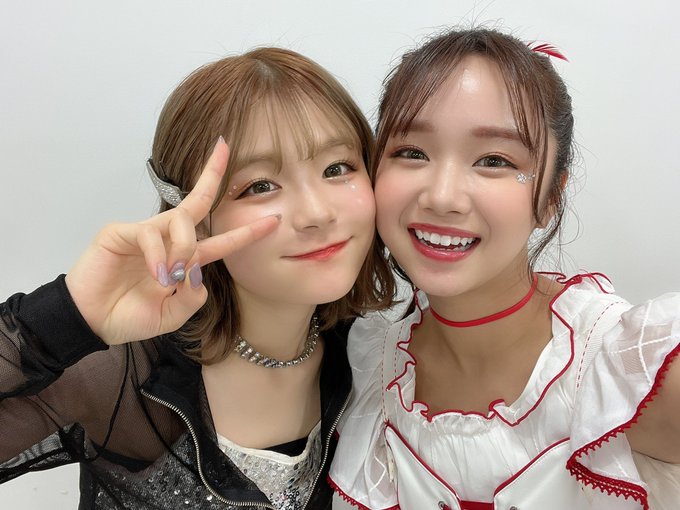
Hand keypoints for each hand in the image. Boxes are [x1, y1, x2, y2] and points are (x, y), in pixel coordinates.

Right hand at [65, 138, 279, 344]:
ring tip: (170, 277)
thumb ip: (193, 297)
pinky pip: (151, 235)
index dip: (246, 232)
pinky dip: (160, 256)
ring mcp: (146, 233)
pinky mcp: (121, 232)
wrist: (92, 322)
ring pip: (181, 221)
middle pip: (198, 201)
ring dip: (184, 248)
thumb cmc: (130, 316)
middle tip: (225, 147)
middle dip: (213, 173)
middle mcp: (169, 240)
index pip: (220, 240)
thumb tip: (196, 272)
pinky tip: (157, 276)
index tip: (273, 220)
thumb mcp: (173, 315)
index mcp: (185, 260)